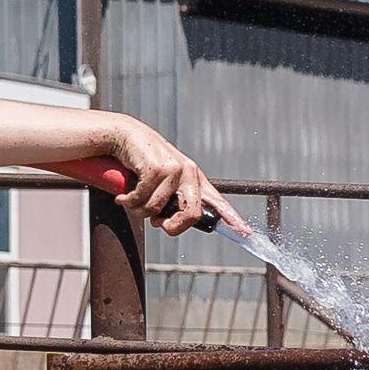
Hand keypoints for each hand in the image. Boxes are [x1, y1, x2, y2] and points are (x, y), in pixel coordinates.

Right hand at [106, 122, 224, 233]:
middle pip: (192, 214)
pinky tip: (124, 194)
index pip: (217, 201)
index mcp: (194, 179)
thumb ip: (170, 202)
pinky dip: (129, 201)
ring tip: (132, 199)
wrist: (124, 137)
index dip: (232, 218)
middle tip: (157, 223)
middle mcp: (189, 173)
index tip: (245, 232)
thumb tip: (166, 224)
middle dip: (172, 226)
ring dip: (140, 211)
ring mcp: (175, 169)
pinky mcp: (158, 168)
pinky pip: (142, 201)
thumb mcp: (162, 184)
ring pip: (158, 210)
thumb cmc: (141, 163)